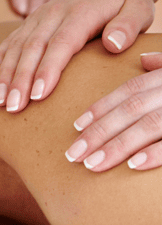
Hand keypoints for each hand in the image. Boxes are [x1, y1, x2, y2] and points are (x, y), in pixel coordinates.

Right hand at [0, 0, 155, 112]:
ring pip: (16, 47)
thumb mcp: (139, 9)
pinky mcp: (30, 22)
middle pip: (32, 48)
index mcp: (80, 13)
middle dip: (19, 79)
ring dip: (5, 74)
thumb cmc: (126, 2)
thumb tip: (113, 44)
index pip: (60, 44)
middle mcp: (53, 13)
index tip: (38, 95)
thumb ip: (129, 26)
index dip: (47, 70)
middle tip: (12, 106)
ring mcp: (38, 17)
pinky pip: (9, 41)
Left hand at [65, 53, 161, 170]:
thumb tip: (143, 59)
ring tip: (91, 164)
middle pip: (131, 108)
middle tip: (72, 155)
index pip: (130, 90)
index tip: (75, 126)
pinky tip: (132, 165)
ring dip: (117, 145)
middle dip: (98, 131)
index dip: (101, 107)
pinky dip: (155, 153)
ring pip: (149, 124)